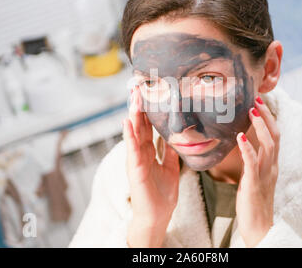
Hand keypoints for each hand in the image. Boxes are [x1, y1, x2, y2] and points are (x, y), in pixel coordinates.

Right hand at [123, 86, 179, 246]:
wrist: (158, 214)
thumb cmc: (162, 192)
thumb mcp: (170, 167)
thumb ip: (169, 151)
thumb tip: (174, 137)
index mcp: (149, 152)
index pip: (148, 126)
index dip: (148, 110)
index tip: (149, 93)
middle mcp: (140, 153)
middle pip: (140, 125)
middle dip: (139, 106)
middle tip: (139, 87)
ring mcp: (136, 160)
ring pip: (134, 133)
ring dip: (134, 115)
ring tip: (134, 97)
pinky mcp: (135, 170)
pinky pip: (132, 150)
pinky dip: (129, 136)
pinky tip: (127, 122)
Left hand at [235, 96, 279, 246]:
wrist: (259, 228)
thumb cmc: (253, 201)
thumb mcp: (253, 175)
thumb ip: (252, 160)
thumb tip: (242, 143)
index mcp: (271, 164)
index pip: (274, 136)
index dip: (268, 118)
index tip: (258, 101)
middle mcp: (271, 166)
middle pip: (274, 136)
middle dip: (266, 116)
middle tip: (256, 99)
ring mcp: (264, 175)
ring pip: (268, 146)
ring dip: (260, 127)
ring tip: (252, 111)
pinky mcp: (253, 184)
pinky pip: (252, 164)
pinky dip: (247, 149)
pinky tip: (240, 137)